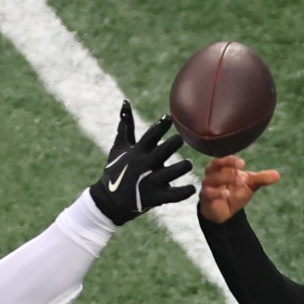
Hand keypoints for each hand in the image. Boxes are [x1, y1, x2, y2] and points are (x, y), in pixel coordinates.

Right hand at [88, 102, 192, 225]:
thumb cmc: (118, 169)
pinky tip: (193, 188)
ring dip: (180, 168)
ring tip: (188, 164)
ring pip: (168, 174)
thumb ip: (126, 125)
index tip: (170, 118)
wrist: (110, 201)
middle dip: (171, 145)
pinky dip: (182, 193)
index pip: (150, 137)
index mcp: (138, 152)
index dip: (160, 127)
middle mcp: (144, 166)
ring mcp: (149, 182)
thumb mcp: (119, 147)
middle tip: (180, 139)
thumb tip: (126, 102)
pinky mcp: (154, 197)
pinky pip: (171, 195)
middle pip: (160, 153)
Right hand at [199, 154, 280, 223]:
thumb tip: (278, 175)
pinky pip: (208, 193)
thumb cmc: (235, 192)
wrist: (225, 212)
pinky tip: (226, 194)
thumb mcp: (250, 184)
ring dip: (226, 179)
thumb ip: (261, 178)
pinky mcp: (205, 198)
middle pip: (217, 166)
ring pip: (213, 179)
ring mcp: (208, 185)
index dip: (232, 160)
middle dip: (230, 170)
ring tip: (240, 182)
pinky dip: (216, 193)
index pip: (224, 158)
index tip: (243, 164)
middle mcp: (213, 173)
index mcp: (222, 166)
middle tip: (244, 176)